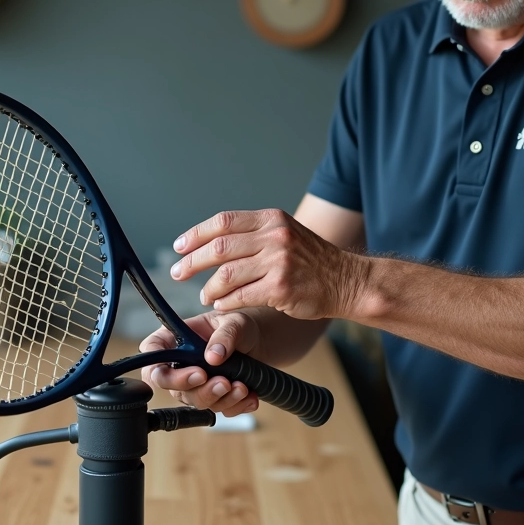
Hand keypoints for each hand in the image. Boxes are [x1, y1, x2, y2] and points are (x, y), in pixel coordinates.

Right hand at [139, 311, 259, 415]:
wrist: (258, 341)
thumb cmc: (237, 326)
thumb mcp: (234, 321)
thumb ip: (224, 335)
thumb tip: (213, 356)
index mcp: (172, 340)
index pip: (152, 358)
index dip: (163, 372)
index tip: (195, 373)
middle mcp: (179, 364)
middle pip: (172, 387)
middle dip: (198, 389)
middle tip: (222, 382)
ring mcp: (194, 384)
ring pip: (196, 401)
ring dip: (219, 398)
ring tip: (240, 387)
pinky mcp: (213, 398)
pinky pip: (219, 410)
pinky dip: (236, 405)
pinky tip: (249, 395)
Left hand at [169, 208, 364, 320]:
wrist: (345, 280)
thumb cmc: (311, 260)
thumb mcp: (285, 233)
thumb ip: (253, 233)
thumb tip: (210, 242)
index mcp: (271, 219)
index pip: (223, 221)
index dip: (196, 234)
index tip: (179, 247)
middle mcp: (274, 236)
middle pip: (219, 247)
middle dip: (192, 262)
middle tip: (178, 273)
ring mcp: (278, 262)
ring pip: (226, 275)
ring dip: (208, 288)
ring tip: (204, 296)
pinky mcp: (281, 288)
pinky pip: (240, 296)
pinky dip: (225, 302)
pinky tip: (220, 305)